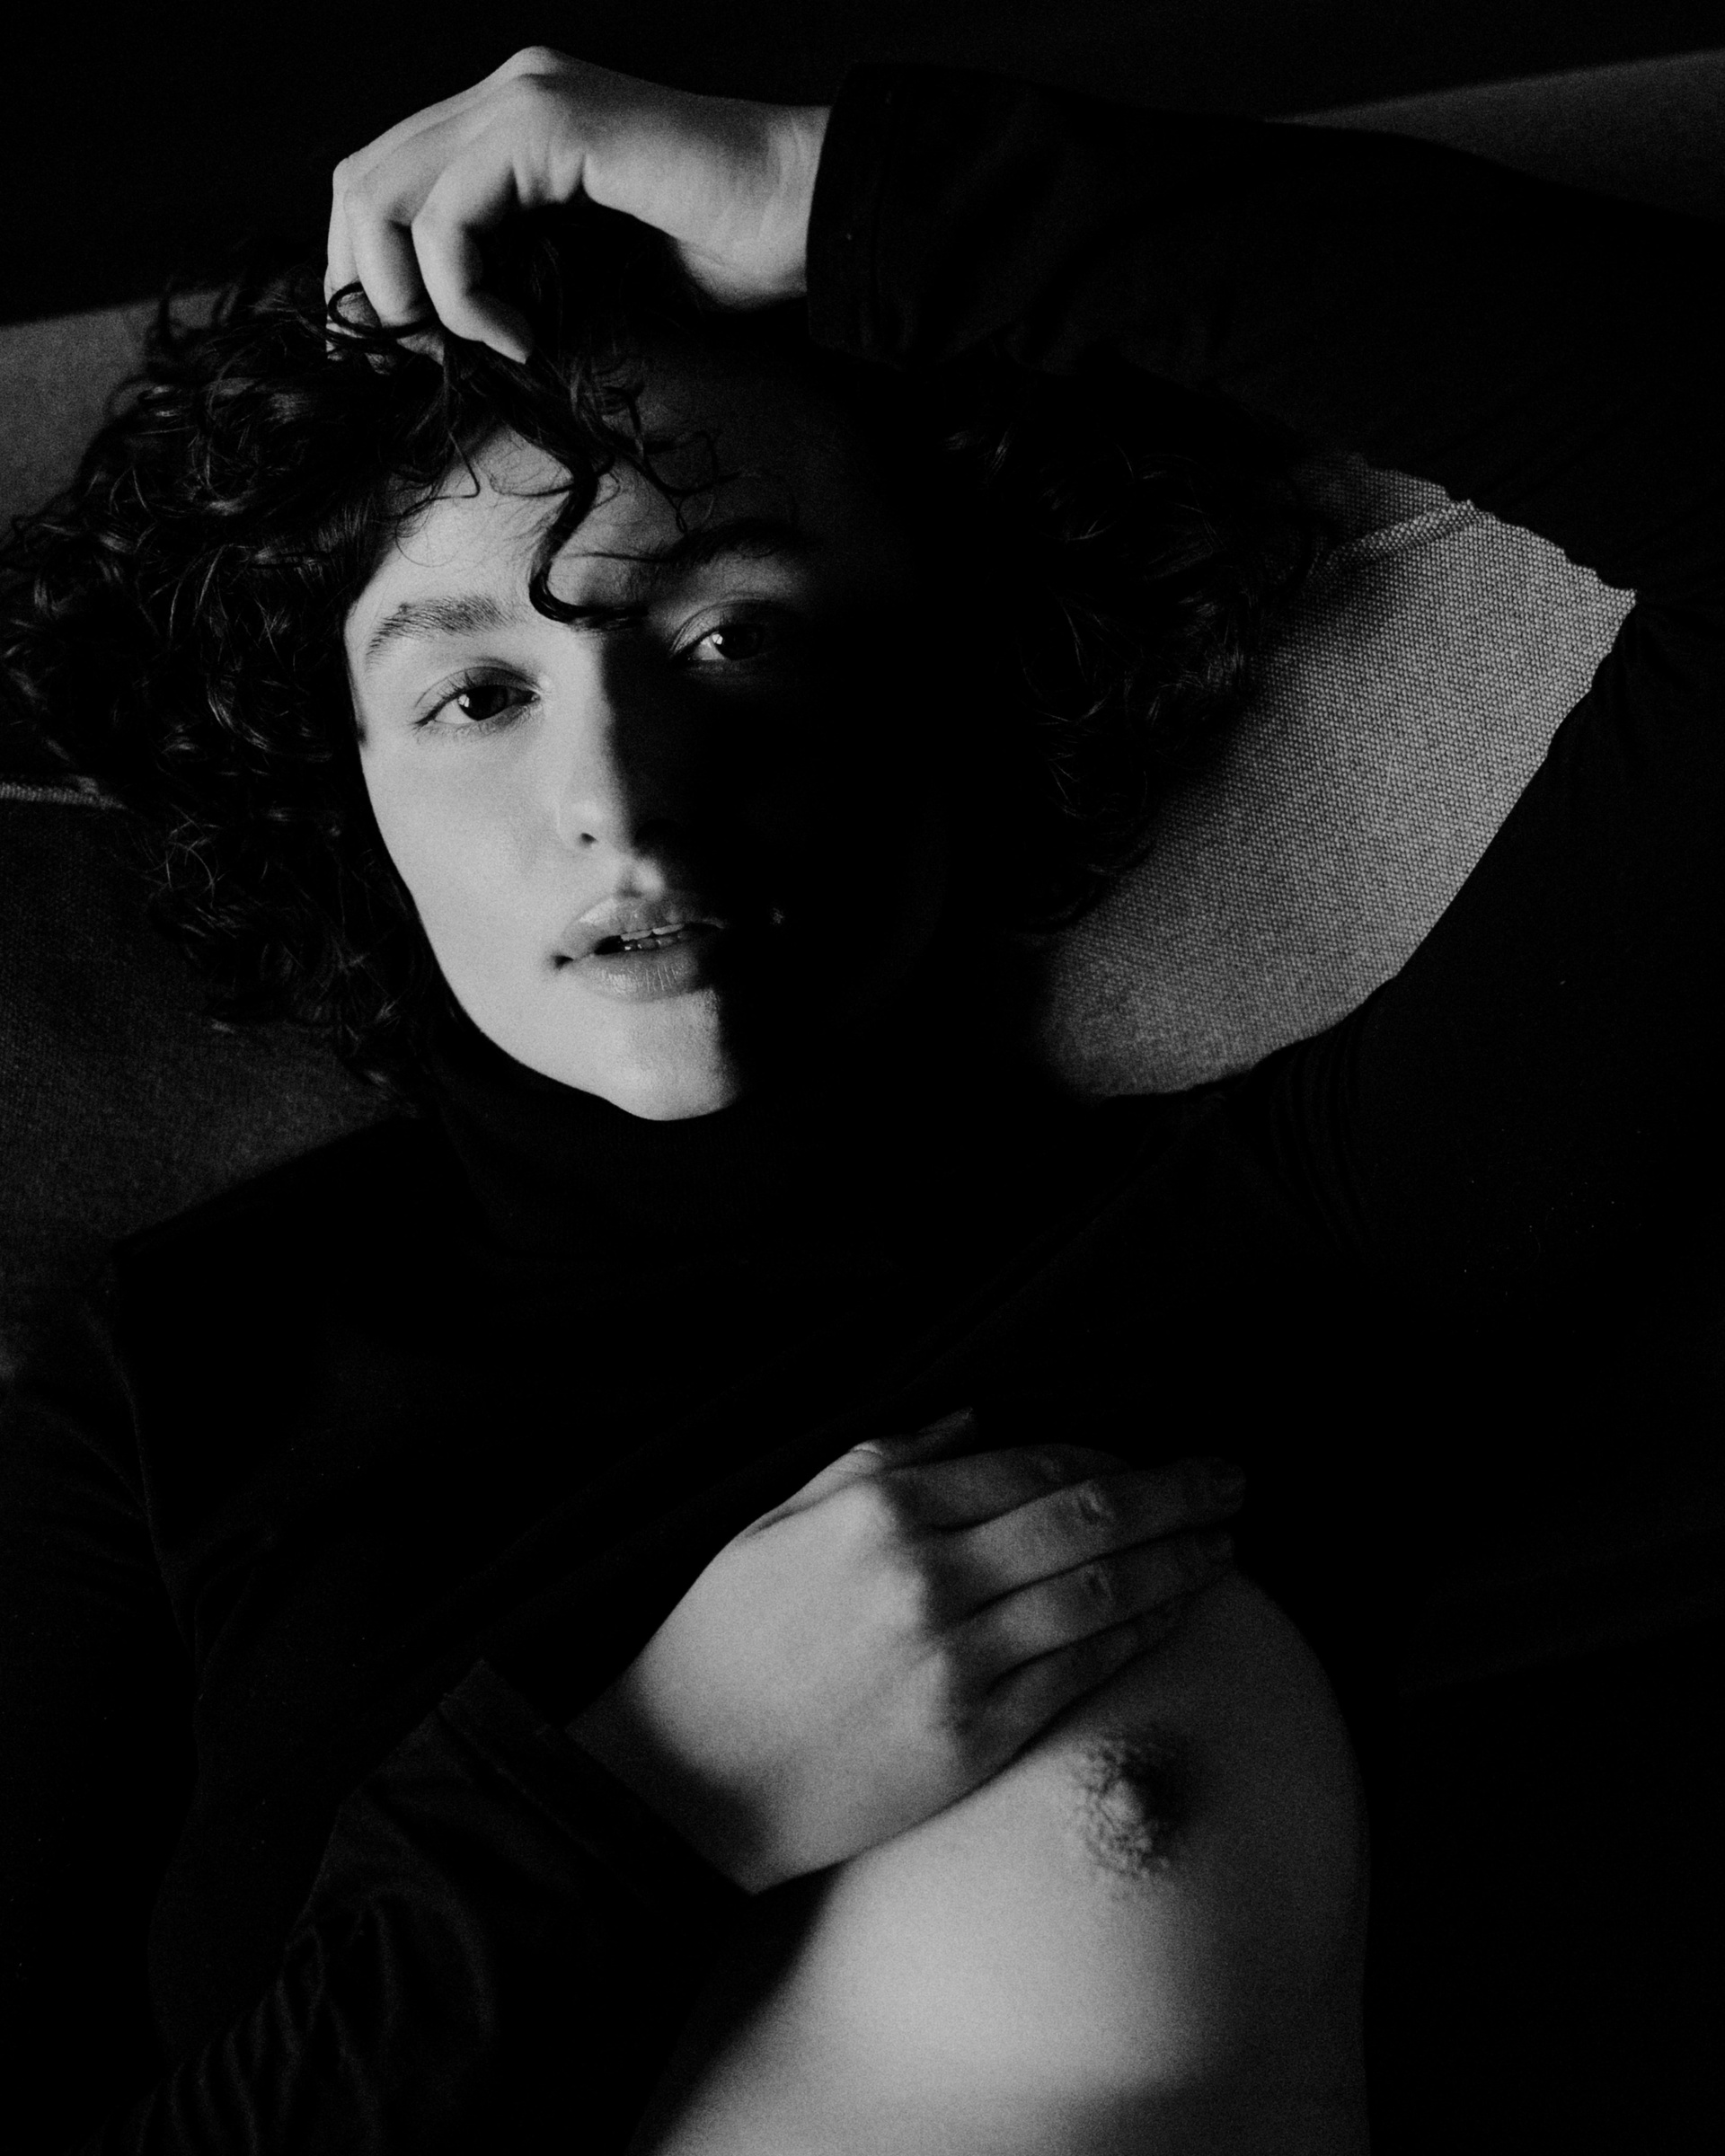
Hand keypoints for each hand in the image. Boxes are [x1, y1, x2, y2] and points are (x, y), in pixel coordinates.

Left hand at [325, 46, 829, 358]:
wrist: (808, 216)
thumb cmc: (728, 257)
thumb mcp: (590, 278)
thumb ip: (518, 281)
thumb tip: (443, 344)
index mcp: (514, 121)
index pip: (383, 181)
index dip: (368, 273)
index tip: (405, 355)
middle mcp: (509, 91)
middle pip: (359, 180)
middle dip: (367, 287)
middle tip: (422, 362)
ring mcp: (526, 95)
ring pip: (381, 192)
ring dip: (408, 294)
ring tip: (474, 347)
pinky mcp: (550, 124)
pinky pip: (447, 216)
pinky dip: (461, 293)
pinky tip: (518, 335)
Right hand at [570, 1411, 1241, 1890]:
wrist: (684, 1780)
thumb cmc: (724, 1638)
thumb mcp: (778, 1519)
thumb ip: (878, 1458)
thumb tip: (969, 1415)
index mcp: (882, 1511)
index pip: (1030, 1463)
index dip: (1105, 1455)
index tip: (1146, 1456)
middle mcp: (929, 1578)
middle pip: (1088, 1518)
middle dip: (1175, 1492)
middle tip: (1231, 1479)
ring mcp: (956, 1663)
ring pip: (1101, 1593)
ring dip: (1178, 1562)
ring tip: (1226, 1544)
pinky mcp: (971, 1740)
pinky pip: (1079, 1676)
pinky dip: (1136, 1635)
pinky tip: (1171, 1613)